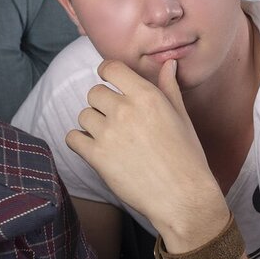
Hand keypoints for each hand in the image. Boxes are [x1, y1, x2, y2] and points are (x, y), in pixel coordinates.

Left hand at [66, 59, 225, 239]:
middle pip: (94, 92)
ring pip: (83, 115)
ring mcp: (108, 133)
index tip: (111, 83)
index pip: (110, 68)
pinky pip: (73, 138)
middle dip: (103, 103)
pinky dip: (81, 142)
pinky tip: (97, 149)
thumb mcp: (182, 116)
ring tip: (112, 138)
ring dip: (93, 124)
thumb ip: (169, 87)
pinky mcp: (96, 156)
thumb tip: (169, 63)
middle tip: (118, 119)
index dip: (107, 73)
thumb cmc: (187, 156)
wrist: (182, 195)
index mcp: (147, 96)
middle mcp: (125, 110)